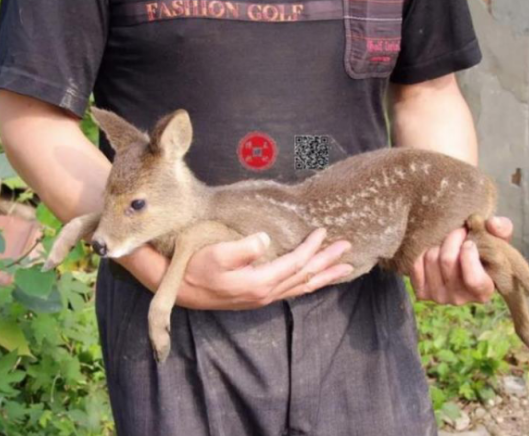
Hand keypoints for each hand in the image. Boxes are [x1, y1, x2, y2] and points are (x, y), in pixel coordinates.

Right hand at [178, 228, 352, 309]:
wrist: (180, 289)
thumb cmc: (196, 267)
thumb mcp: (216, 254)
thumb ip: (243, 248)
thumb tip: (265, 239)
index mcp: (260, 282)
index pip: (296, 263)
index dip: (312, 247)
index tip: (323, 231)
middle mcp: (266, 293)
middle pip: (305, 276)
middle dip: (327, 263)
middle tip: (348, 251)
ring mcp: (263, 297)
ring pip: (301, 287)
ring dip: (323, 276)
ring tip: (343, 269)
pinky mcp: (257, 296)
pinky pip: (292, 290)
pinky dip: (308, 283)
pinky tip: (313, 279)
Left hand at [411, 217, 513, 304]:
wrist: (463, 263)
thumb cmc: (484, 252)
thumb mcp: (498, 240)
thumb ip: (502, 229)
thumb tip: (492, 223)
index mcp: (483, 292)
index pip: (474, 279)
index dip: (469, 255)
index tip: (470, 242)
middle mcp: (460, 299)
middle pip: (447, 260)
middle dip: (453, 238)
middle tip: (459, 232)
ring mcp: (439, 297)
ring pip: (431, 258)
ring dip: (439, 244)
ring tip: (448, 243)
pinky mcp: (422, 292)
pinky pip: (416, 265)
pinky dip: (423, 253)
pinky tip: (435, 252)